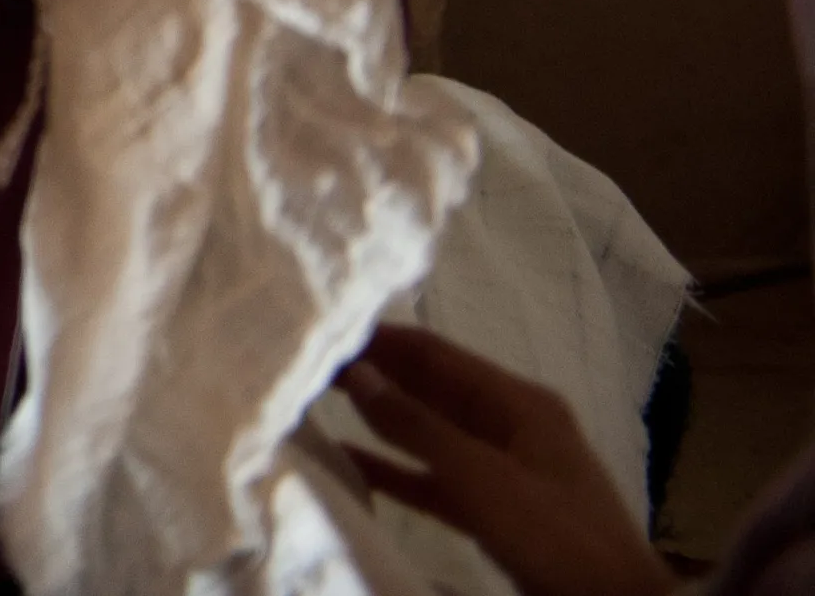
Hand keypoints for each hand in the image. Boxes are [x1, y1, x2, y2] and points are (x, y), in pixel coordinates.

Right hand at [337, 326, 674, 595]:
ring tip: (317, 400)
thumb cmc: (553, 534)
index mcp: (519, 402)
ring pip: (429, 431)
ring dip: (380, 418)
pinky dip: (395, 467)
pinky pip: (434, 476)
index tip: (321, 327)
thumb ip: (417, 426)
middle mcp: (510, 424)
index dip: (380, 338)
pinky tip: (349, 459)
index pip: (437, 354)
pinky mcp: (494, 507)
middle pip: (431, 388)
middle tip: (308, 362)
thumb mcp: (483, 478)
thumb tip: (356, 372)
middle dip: (375, 373)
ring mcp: (504, 467)